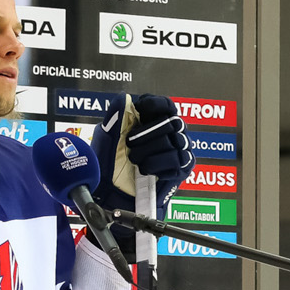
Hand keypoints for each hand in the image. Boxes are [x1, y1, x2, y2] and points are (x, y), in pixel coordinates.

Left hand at [90, 94, 194, 216]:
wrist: (113, 192)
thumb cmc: (111, 163)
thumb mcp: (108, 137)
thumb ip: (116, 116)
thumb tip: (124, 97)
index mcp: (153, 121)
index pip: (166, 105)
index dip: (155, 105)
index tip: (139, 110)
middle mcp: (171, 133)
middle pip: (172, 121)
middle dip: (147, 133)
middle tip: (130, 143)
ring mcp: (179, 150)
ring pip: (174, 141)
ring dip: (149, 151)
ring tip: (134, 160)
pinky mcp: (182, 168)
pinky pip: (177, 160)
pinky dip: (157, 164)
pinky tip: (145, 169)